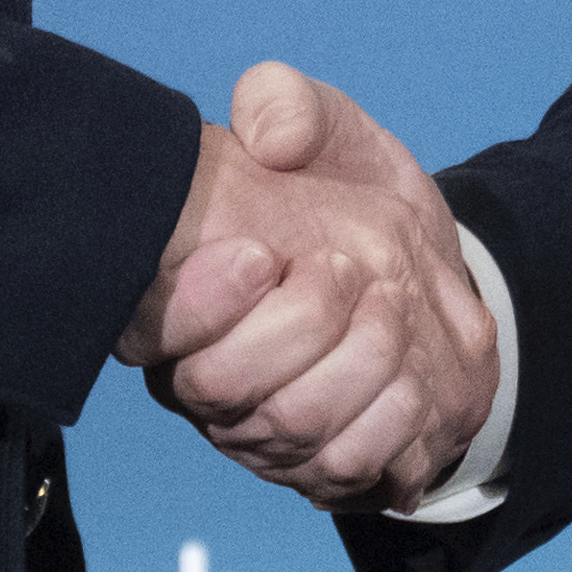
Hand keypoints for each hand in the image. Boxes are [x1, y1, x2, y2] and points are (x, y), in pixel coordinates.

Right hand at [133, 64, 492, 510]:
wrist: (428, 271)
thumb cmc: (347, 194)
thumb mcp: (325, 129)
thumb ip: (284, 104)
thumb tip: (271, 139)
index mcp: (175, 300)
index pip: (143, 326)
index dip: (201, 301)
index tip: (264, 252)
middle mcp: (203, 378)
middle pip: (219, 387)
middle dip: (298, 323)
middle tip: (347, 267)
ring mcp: (262, 432)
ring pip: (290, 425)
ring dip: (358, 360)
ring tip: (393, 304)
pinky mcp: (322, 467)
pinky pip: (347, 463)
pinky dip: (391, 412)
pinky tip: (412, 367)